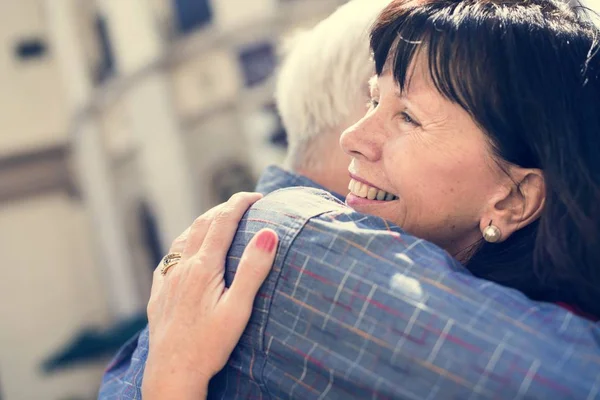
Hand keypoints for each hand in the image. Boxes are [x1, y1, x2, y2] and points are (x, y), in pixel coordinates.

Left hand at [142, 192, 278, 398]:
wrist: (172, 374)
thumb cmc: (209, 346)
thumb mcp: (238, 309)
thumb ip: (253, 269)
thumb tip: (268, 233)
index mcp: (203, 267)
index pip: (223, 222)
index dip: (239, 204)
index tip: (256, 196)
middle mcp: (181, 267)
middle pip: (202, 225)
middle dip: (223, 209)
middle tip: (243, 204)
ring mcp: (167, 279)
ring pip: (184, 238)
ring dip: (203, 223)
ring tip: (218, 221)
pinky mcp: (159, 293)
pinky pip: (169, 256)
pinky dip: (184, 242)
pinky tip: (186, 250)